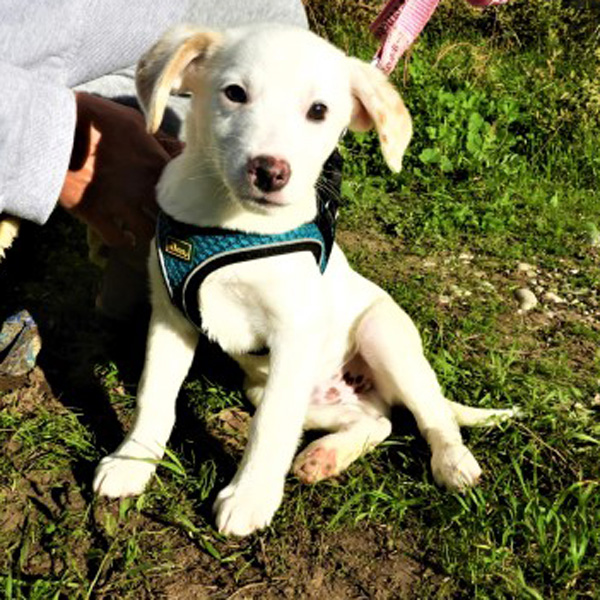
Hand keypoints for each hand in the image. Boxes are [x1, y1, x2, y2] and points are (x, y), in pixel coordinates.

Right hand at [59, 92, 182, 247]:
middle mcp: (142, 187)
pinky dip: (123, 241)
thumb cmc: (96, 117)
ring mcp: (119, 202)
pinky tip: (127, 237)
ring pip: (148, 232)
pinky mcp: (95, 213)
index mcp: (154, 164)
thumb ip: (157, 138)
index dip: (186, 198)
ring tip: (149, 230)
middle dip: (173, 221)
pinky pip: (117, 240)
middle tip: (169, 221)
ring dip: (150, 234)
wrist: (53, 125)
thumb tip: (182, 148)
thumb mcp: (131, 121)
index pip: (183, 190)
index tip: (184, 201)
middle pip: (170, 216)